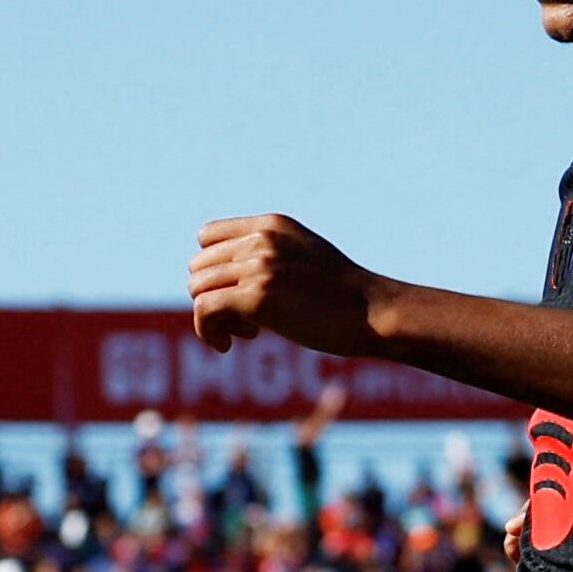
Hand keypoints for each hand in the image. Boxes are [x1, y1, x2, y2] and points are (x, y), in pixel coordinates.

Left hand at [188, 217, 386, 356]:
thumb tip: (237, 282)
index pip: (208, 237)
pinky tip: (228, 345)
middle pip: (199, 267)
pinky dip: (207, 332)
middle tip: (245, 321)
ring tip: (244, 333)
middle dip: (214, 296)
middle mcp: (260, 240)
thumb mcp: (308, 258)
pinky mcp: (257, 298)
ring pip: (198, 289)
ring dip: (212, 317)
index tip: (236, 292)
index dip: (213, 269)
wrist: (374, 313)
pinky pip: (204, 311)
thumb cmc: (347, 298)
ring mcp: (258, 267)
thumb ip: (273, 256)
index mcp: (271, 226)